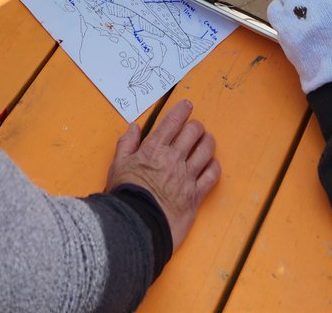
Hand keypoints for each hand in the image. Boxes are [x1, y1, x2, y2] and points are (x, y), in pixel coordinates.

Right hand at [105, 99, 219, 250]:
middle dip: (196, 126)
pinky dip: (213, 165)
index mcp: (154, 148)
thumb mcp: (118, 165)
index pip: (173, 121)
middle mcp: (174, 158)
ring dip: (207, 141)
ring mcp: (187, 176)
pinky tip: (210, 164)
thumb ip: (126, 143)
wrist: (136, 226)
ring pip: (206, 149)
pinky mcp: (196, 195)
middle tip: (195, 127)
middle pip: (194, 132)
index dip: (183, 110)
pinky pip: (212, 174)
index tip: (187, 105)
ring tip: (206, 140)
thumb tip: (134, 127)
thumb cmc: (125, 195)